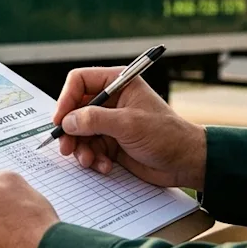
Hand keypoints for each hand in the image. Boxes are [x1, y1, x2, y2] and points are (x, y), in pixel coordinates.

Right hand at [54, 67, 205, 189]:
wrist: (186, 163)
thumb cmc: (167, 136)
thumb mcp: (129, 124)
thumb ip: (95, 119)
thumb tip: (67, 121)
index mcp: (118, 83)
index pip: (79, 81)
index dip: (66, 99)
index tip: (60, 120)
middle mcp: (111, 100)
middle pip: (74, 109)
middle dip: (70, 130)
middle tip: (66, 147)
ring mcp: (110, 122)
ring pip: (79, 132)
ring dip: (81, 148)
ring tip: (89, 160)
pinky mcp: (111, 142)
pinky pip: (89, 148)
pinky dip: (93, 158)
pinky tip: (105, 166)